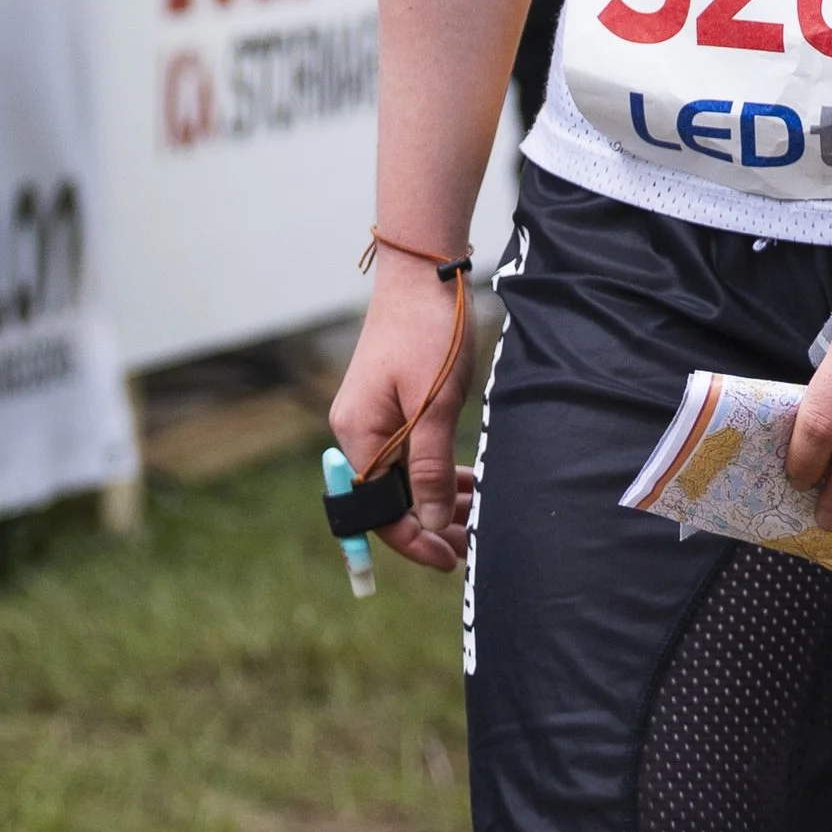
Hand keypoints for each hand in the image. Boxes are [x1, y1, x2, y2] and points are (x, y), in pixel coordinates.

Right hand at [326, 260, 473, 569]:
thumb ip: (428, 466)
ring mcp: (374, 416)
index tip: (449, 559)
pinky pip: (410, 450)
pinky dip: (436, 469)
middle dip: (430, 523)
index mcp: (357, 434)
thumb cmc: (428, 333)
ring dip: (436, 498)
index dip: (413, 540)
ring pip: (404, 475)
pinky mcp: (392, 402)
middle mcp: (357, 430)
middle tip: (472, 543)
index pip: (378, 509)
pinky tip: (466, 482)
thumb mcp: (433, 404)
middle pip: (391, 495)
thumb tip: (426, 523)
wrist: (424, 272)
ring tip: (475, 517)